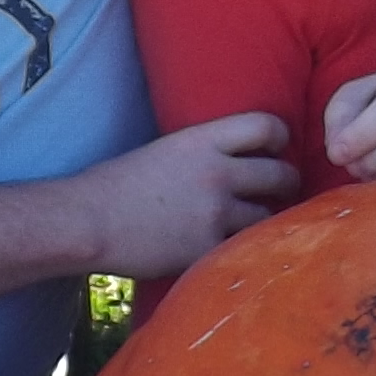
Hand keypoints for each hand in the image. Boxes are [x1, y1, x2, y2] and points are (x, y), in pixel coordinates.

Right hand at [90, 112, 297, 278]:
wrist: (90, 222)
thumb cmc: (116, 185)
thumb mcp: (165, 150)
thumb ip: (203, 151)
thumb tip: (236, 159)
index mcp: (202, 140)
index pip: (265, 126)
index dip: (279, 137)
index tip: (277, 147)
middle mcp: (217, 173)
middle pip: (280, 173)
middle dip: (286, 182)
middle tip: (282, 189)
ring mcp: (215, 213)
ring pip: (268, 216)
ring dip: (266, 220)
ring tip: (256, 223)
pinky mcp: (208, 248)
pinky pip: (244, 247)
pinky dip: (241, 248)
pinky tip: (233, 249)